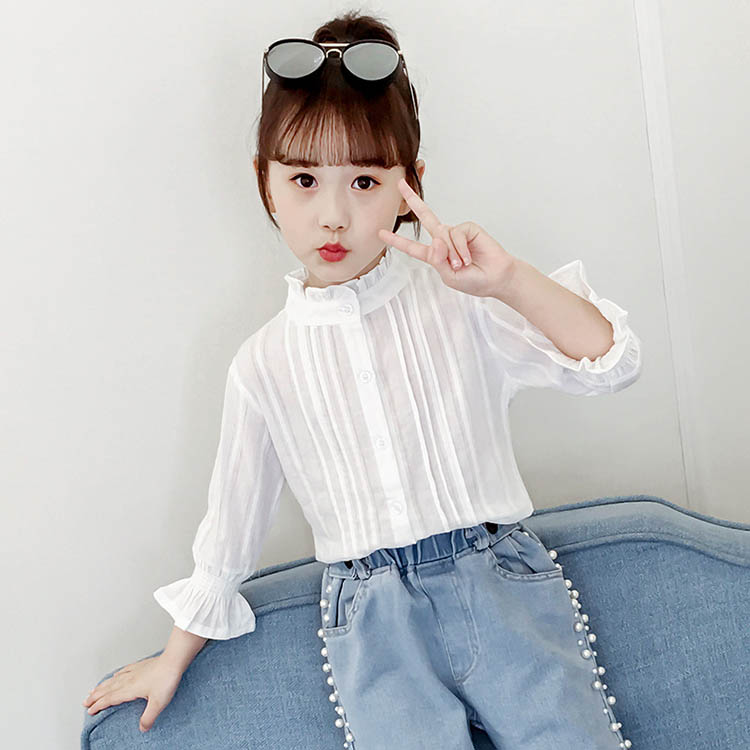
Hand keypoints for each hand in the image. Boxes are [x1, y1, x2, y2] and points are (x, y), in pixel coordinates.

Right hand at [82, 654, 183, 732]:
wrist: (174, 660)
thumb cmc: (166, 679)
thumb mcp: (158, 703)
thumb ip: (148, 717)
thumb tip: (142, 728)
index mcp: (130, 689)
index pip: (110, 698)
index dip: (99, 705)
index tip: (90, 711)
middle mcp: (129, 679)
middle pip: (108, 689)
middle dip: (95, 696)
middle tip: (85, 701)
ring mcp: (134, 671)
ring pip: (113, 680)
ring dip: (102, 686)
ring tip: (94, 689)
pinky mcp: (141, 666)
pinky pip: (124, 671)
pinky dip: (116, 675)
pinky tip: (116, 675)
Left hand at [378, 178, 516, 297]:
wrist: (496, 277)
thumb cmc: (474, 280)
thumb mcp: (449, 277)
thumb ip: (438, 261)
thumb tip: (435, 240)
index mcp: (435, 255)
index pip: (412, 247)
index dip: (397, 240)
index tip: (381, 233)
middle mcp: (443, 241)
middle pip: (425, 217)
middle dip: (412, 200)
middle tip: (400, 185)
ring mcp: (455, 233)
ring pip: (442, 235)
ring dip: (452, 254)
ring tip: (462, 264)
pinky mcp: (468, 228)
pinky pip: (456, 234)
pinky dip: (461, 248)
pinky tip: (468, 257)